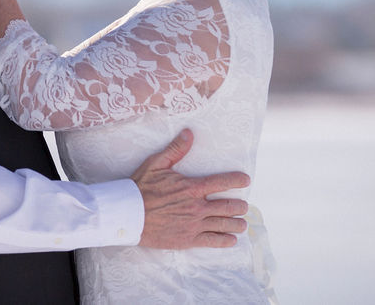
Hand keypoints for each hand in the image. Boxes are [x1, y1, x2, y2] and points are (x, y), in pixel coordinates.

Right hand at [131, 129, 250, 248]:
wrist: (128, 214)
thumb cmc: (141, 187)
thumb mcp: (157, 164)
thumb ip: (176, 149)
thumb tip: (189, 133)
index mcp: (191, 188)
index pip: (221, 182)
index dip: (236, 180)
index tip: (246, 180)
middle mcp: (196, 207)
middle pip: (227, 207)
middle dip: (239, 206)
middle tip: (244, 206)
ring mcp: (193, 225)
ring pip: (223, 225)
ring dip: (237, 224)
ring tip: (242, 224)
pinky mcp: (187, 239)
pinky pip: (211, 241)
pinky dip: (225, 240)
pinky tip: (232, 240)